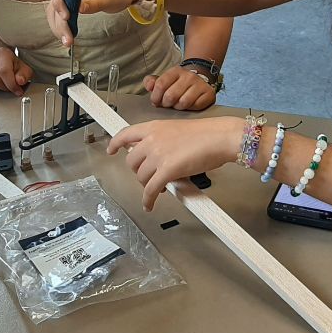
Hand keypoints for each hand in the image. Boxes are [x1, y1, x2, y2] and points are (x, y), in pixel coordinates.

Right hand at [47, 0, 141, 46]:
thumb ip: (96, 3)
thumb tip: (79, 8)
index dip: (60, 3)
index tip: (66, 18)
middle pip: (57, 1)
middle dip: (59, 21)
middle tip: (68, 38)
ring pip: (55, 9)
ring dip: (58, 25)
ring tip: (66, 40)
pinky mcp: (71, 1)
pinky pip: (60, 12)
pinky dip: (61, 24)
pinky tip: (66, 34)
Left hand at [108, 116, 242, 209]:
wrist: (220, 137)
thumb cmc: (207, 134)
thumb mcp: (177, 130)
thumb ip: (162, 139)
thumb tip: (155, 155)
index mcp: (154, 127)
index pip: (126, 134)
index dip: (116, 143)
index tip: (112, 150)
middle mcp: (152, 140)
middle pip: (132, 162)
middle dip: (139, 172)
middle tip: (150, 176)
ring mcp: (158, 155)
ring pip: (141, 177)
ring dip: (148, 185)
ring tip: (160, 187)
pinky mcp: (166, 171)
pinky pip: (150, 190)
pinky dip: (148, 200)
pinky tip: (149, 204)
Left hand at [144, 66, 215, 110]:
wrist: (201, 79)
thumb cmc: (178, 83)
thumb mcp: (164, 79)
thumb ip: (152, 82)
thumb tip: (149, 86)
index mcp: (176, 71)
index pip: (160, 84)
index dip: (155, 97)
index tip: (156, 102)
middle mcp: (189, 76)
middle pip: (171, 96)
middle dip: (166, 104)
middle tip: (167, 104)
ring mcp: (200, 84)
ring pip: (183, 102)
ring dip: (178, 107)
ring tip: (177, 105)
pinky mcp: (209, 94)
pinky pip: (195, 106)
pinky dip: (190, 109)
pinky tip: (189, 105)